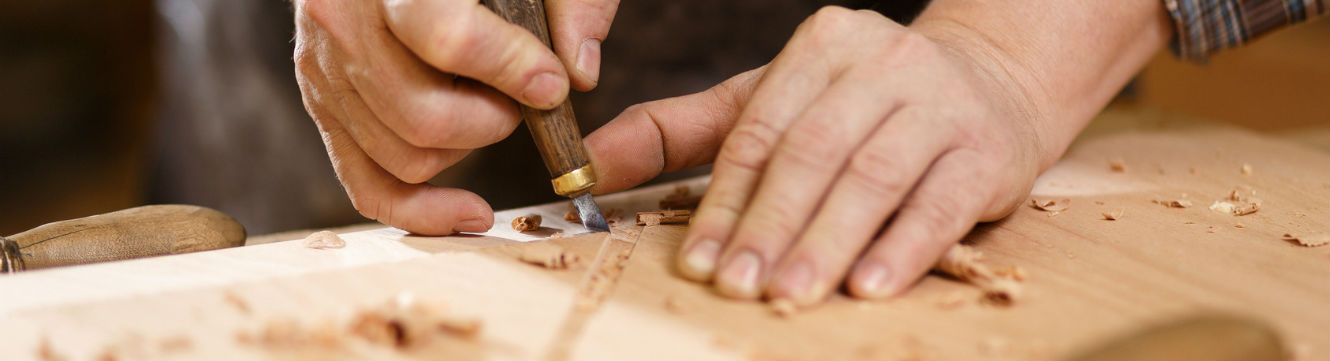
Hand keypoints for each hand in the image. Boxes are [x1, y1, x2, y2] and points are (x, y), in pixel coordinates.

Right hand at [293, 0, 617, 234]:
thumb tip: (579, 72)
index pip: (452, 41)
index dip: (514, 72)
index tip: (552, 84)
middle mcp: (342, 21)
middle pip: (426, 118)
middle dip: (494, 121)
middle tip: (521, 95)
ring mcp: (324, 68)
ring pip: (405, 158)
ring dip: (466, 149)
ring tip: (487, 104)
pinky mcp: (322, 103)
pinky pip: (367, 184)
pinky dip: (422, 211)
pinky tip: (471, 211)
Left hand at [586, 6, 1054, 304]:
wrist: (993, 84)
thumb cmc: (864, 106)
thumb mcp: (774, 101)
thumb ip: (683, 130)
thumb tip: (592, 164)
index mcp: (823, 45)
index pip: (762, 130)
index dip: (726, 199)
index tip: (697, 260)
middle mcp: (884, 63)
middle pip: (812, 152)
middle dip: (770, 225)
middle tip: (737, 285)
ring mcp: (942, 103)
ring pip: (873, 176)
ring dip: (827, 240)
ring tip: (790, 292)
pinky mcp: (987, 150)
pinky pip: (940, 202)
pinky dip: (903, 247)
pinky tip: (868, 286)